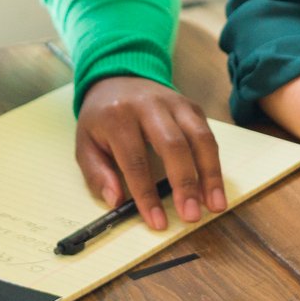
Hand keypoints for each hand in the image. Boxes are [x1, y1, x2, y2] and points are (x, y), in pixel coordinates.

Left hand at [74, 75, 225, 228]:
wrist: (118, 78)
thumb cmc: (102, 118)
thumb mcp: (85, 144)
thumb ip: (97, 174)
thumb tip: (116, 201)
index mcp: (118, 116)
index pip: (135, 160)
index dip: (147, 194)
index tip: (157, 222)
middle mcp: (149, 106)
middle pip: (173, 145)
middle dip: (185, 183)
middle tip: (191, 215)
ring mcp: (175, 103)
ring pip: (199, 138)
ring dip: (210, 174)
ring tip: (214, 204)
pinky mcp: (191, 106)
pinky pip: (207, 135)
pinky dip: (214, 163)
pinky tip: (215, 186)